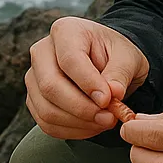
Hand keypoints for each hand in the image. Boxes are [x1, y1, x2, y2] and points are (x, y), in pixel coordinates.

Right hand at [25, 17, 149, 139]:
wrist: (107, 61)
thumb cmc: (116, 54)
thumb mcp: (128, 56)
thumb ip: (120, 73)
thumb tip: (112, 94)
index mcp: (66, 31)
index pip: (69, 60)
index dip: (88, 84)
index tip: (108, 100)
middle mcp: (42, 51)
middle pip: (51, 86)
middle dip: (82, 108)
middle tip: (109, 117)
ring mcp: (35, 77)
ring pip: (46, 109)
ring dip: (78, 123)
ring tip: (105, 121)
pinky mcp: (34, 99)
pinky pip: (46, 123)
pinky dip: (71, 131)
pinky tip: (92, 126)